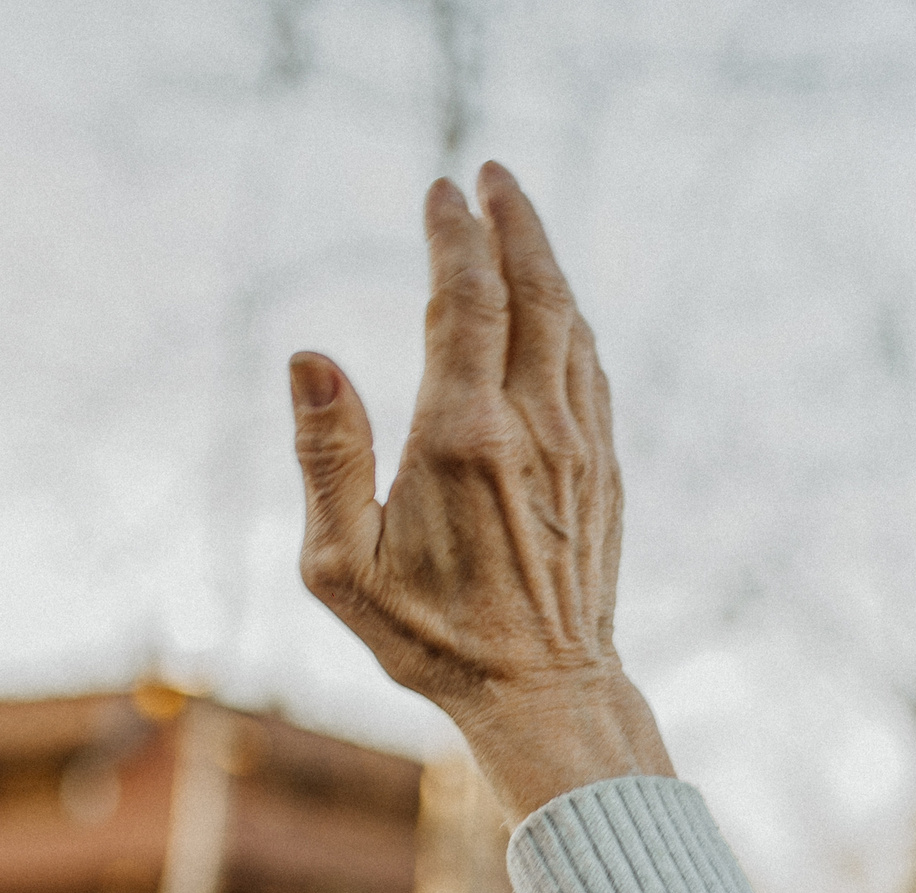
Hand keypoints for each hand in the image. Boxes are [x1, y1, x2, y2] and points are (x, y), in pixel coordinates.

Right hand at [289, 161, 671, 821]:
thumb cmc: (431, 638)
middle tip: (492, 176)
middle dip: (514, 223)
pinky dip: (571, 323)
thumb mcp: (343, 565)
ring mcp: (581, 448)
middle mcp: (534, 429)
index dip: (455, 237)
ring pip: (572, 326)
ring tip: (518, 220)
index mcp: (463, 438)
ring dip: (547, 264)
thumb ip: (325, 454)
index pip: (466, 302)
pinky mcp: (606, 472)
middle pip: (534, 292)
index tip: (442, 190)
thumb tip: (309, 355)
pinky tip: (555, 309)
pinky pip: (592, 371)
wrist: (546, 694)